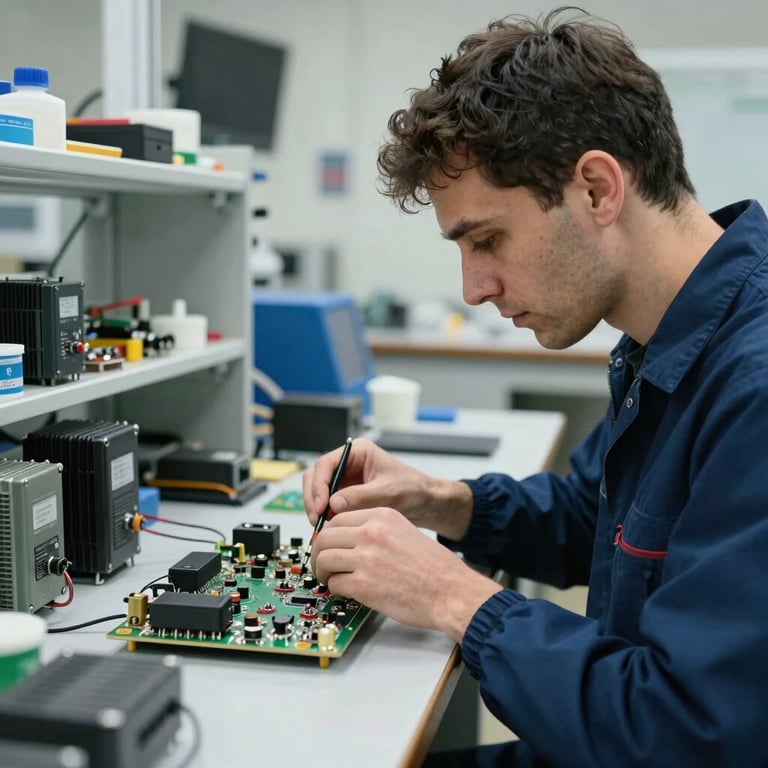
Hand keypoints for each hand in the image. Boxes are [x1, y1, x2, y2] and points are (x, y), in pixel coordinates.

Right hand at [302, 438, 472, 538]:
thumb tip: (333, 504)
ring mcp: (345, 480)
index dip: (318, 485)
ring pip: (318, 491)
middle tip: (317, 520)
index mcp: (358, 452)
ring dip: (317, 508)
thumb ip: (361, 497)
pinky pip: (327, 504)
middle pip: (316, 476)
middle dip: (313, 498)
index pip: (326, 464)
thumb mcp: (388, 493)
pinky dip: (325, 516)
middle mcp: (347, 464)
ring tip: (323, 527)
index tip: (320, 506)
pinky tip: (331, 529)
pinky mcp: (346, 496)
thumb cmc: (413, 489)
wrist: (426, 503)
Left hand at [312, 506, 501, 640]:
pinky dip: (335, 589)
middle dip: (319, 552)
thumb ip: (377, 530)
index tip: (328, 544)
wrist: (451, 592)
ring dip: (322, 572)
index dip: (329, 534)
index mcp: (382, 516)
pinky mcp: (364, 585)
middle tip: (322, 564)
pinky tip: (345, 591)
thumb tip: (348, 539)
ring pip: (324, 559)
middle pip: (326, 537)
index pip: (338, 517)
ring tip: (329, 579)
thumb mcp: (405, 532)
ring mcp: (366, 558)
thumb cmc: (434, 568)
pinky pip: (334, 583)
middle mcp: (372, 533)